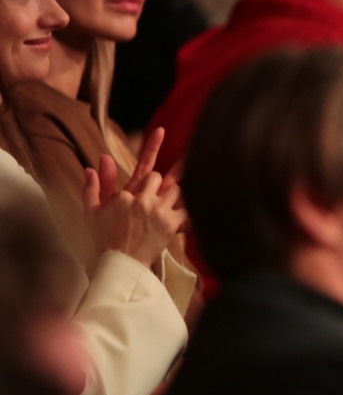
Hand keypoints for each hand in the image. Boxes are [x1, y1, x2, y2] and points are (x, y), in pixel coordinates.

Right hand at [83, 142, 185, 268]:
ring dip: (173, 194)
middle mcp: (144, 199)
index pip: (145, 167)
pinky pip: (188, 209)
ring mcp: (159, 211)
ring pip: (176, 190)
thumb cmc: (103, 239)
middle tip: (155, 196)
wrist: (119, 263)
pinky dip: (189, 209)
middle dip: (160, 183)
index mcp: (127, 195)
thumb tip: (95, 164)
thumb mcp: (92, 212)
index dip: (152, 147)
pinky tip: (197, 207)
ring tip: (165, 206)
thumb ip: (94, 187)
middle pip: (161, 178)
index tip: (162, 130)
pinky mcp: (171, 224)